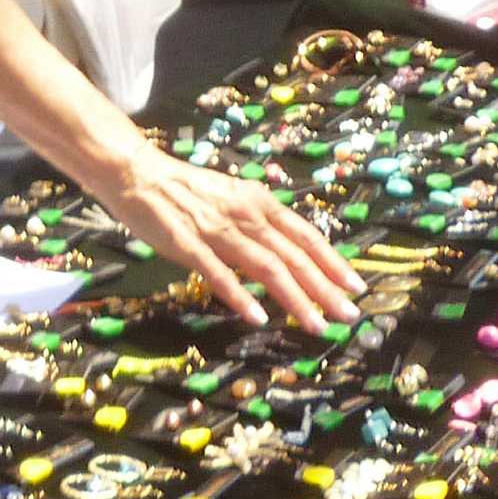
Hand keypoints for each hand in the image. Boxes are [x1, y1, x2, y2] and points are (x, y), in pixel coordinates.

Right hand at [100, 143, 364, 330]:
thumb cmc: (189, 191)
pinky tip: (258, 318)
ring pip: (266, 267)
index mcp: (259, 202)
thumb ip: (261, 223)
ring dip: (295, 299)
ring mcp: (218, 230)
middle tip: (349, 316)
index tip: (356, 286)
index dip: (333, 261)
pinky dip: (241, 296)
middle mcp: (246, 214)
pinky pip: (219, 274)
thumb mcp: (235, 198)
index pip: (305, 235)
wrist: (140, 174)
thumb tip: (292, 250)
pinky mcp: (189, 244)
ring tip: (316, 325)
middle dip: (325, 288)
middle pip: (293, 256)